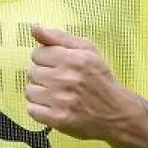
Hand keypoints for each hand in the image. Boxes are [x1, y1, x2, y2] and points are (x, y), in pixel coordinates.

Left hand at [26, 24, 142, 140]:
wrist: (116, 112)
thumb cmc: (100, 79)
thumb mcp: (87, 50)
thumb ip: (59, 37)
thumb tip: (34, 28)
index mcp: (74, 58)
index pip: (37, 53)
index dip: (46, 60)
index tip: (58, 66)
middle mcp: (67, 78)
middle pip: (32, 72)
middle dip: (44, 76)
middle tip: (59, 82)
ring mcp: (61, 100)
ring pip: (30, 91)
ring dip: (40, 93)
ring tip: (56, 95)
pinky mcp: (58, 119)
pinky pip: (32, 110)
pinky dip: (40, 109)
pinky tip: (54, 107)